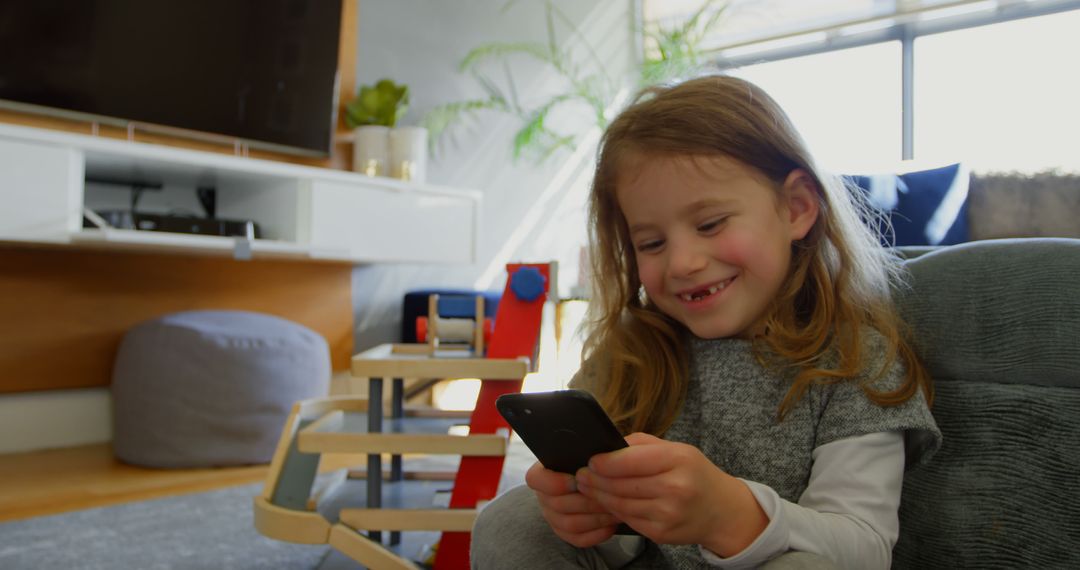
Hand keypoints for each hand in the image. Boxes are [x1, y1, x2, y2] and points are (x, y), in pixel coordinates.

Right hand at [525, 460, 621, 546]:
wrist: (598, 480)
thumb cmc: (593, 461)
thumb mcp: (588, 450)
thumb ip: (589, 451)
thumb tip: (599, 457)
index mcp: (542, 472)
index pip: (535, 479)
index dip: (555, 482)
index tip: (578, 480)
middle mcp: (543, 496)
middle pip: (557, 505)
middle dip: (587, 501)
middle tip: (610, 496)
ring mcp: (553, 517)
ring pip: (570, 524)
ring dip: (596, 517)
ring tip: (616, 509)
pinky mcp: (566, 533)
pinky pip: (579, 539)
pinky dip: (598, 533)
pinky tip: (612, 524)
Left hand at [575, 433, 767, 555]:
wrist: (722, 511)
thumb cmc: (695, 474)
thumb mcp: (676, 449)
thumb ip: (641, 444)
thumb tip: (607, 446)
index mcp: (678, 459)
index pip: (630, 460)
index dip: (604, 462)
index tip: (590, 460)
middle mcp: (675, 488)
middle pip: (620, 484)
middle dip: (595, 480)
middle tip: (581, 475)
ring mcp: (668, 513)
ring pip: (619, 504)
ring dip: (599, 496)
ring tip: (588, 487)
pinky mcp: (661, 533)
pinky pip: (627, 519)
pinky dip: (613, 510)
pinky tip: (607, 501)